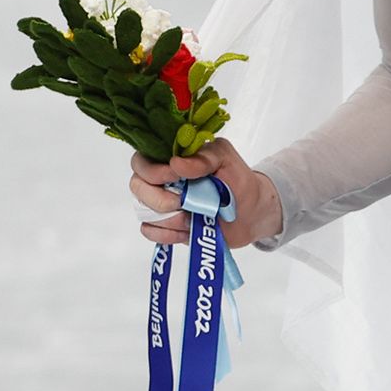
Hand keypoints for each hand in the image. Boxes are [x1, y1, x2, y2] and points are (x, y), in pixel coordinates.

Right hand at [129, 136, 281, 248]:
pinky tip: (187, 230)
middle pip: (137, 187)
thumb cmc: (238, 181)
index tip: (174, 176)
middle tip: (182, 202)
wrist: (253, 213)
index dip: (153, 171)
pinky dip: (167, 234)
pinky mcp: (168, 227)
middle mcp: (161, 181)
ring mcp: (162, 205)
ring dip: (168, 218)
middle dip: (158, 198)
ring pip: (143, 212)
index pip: (142, 161)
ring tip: (192, 217)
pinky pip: (151, 232)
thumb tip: (177, 164)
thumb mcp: (227, 159)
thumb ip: (204, 156)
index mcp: (170, 158)